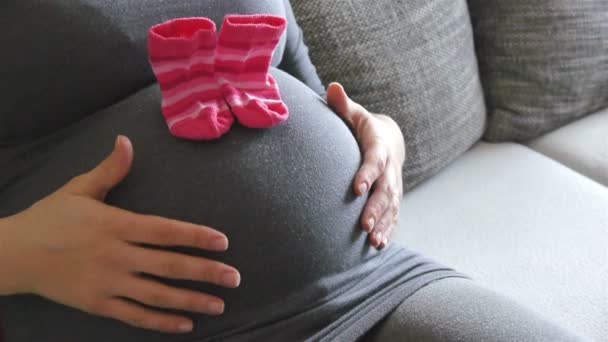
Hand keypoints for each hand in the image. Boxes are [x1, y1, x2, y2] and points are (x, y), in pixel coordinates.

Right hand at [1, 136, 239, 333]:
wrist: (13, 254)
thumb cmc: (50, 218)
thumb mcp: (79, 189)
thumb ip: (109, 169)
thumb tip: (127, 141)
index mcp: (115, 224)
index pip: (164, 230)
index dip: (195, 236)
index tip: (222, 242)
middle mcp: (116, 255)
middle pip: (169, 265)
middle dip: (205, 271)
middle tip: (235, 278)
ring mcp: (107, 283)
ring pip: (157, 295)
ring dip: (191, 300)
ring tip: (219, 304)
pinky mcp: (97, 304)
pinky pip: (135, 316)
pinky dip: (161, 322)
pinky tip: (185, 324)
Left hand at [327, 83, 405, 248]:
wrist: (388, 140)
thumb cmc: (363, 128)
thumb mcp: (355, 114)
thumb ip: (343, 105)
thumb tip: (332, 87)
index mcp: (379, 147)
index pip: (374, 160)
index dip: (367, 174)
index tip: (356, 189)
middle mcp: (390, 169)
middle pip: (385, 190)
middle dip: (376, 208)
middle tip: (364, 224)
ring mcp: (394, 186)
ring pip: (391, 207)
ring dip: (383, 224)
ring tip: (373, 241)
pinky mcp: (393, 199)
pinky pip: (393, 216)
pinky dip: (388, 230)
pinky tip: (378, 246)